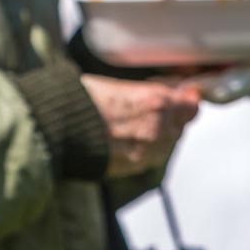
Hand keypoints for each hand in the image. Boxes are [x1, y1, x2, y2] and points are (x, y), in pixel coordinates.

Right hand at [82, 76, 200, 177]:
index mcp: (156, 102)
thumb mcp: (119, 82)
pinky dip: (145, 149)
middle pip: (180, 125)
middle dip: (171, 116)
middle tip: (152, 108)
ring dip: (159, 134)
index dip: (185, 100)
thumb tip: (170, 91)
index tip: (182, 95)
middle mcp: (158, 129)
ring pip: (166, 143)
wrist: (58, 130)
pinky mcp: (135, 166)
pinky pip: (150, 157)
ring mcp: (147, 151)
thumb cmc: (81, 99)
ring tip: (135, 125)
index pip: (191, 105)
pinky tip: (127, 139)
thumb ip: (149, 90)